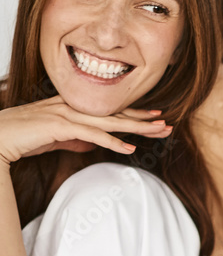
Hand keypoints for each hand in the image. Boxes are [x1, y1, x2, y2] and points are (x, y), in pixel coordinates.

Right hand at [0, 95, 171, 163]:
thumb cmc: (22, 137)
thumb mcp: (55, 138)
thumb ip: (74, 138)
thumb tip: (92, 144)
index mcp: (72, 106)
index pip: (109, 109)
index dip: (134, 112)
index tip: (155, 116)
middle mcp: (73, 106)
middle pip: (116, 112)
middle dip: (143, 119)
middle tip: (167, 124)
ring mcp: (67, 114)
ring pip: (110, 121)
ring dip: (136, 128)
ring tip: (158, 132)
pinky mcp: (60, 126)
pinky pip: (92, 134)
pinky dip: (113, 141)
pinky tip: (129, 149)